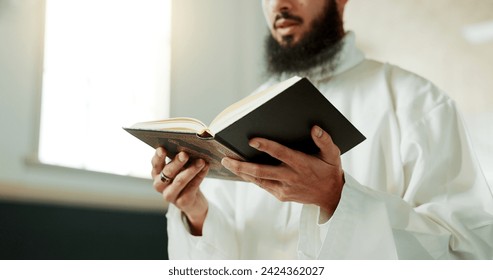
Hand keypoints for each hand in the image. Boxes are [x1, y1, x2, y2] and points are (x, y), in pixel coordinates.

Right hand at [151, 148, 208, 234]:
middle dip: (177, 162)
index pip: (155, 163)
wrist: (193, 202)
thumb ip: (181, 160)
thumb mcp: (181, 169)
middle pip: (167, 172)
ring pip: (180, 181)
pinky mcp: (182, 202)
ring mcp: (169, 195)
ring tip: (201, 161)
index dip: (158, 156)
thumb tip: (189, 147)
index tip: (162, 148)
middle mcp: (159, 185)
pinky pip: (192, 187)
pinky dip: (199, 176)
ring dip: (191, 169)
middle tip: (185, 154)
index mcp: (157, 174)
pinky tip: (205, 168)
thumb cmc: (185, 180)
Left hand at [221, 126, 343, 215]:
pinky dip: (251, 177)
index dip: (266, 146)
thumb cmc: (330, 171)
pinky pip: (263, 185)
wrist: (332, 197)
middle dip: (242, 165)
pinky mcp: (281, 195)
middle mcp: (290, 177)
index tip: (252, 140)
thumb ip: (325, 140)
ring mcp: (284, 188)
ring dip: (242, 172)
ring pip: (258, 180)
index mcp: (301, 164)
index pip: (281, 153)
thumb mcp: (333, 155)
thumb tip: (315, 128)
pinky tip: (241, 170)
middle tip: (226, 158)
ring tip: (228, 163)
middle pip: (261, 171)